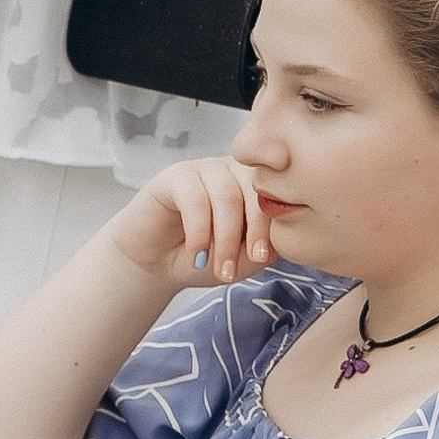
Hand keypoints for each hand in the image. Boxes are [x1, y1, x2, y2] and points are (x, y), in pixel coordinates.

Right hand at [105, 156, 273, 289]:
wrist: (158, 264)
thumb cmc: (205, 259)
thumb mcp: (242, 258)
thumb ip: (263, 246)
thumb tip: (280, 236)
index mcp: (254, 185)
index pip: (274, 192)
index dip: (271, 224)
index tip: (262, 257)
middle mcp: (230, 171)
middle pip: (252, 188)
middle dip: (251, 231)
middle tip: (240, 265)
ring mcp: (202, 169)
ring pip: (225, 195)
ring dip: (225, 238)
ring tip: (220, 269)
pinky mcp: (174, 176)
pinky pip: (194, 198)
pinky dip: (199, 232)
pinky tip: (197, 255)